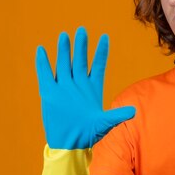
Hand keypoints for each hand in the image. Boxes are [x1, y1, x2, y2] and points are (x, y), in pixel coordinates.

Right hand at [35, 27, 135, 148]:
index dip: (101, 51)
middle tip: (82, 29)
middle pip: (80, 60)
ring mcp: (63, 87)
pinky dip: (43, 63)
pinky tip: (41, 50)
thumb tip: (134, 112)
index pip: (98, 65)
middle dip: (81, 45)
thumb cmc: (89, 134)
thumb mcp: (105, 124)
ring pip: (64, 64)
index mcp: (92, 88)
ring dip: (64, 50)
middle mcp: (78, 84)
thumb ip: (117, 116)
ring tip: (64, 35)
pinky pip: (45, 74)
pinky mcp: (49, 93)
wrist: (70, 144)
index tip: (104, 36)